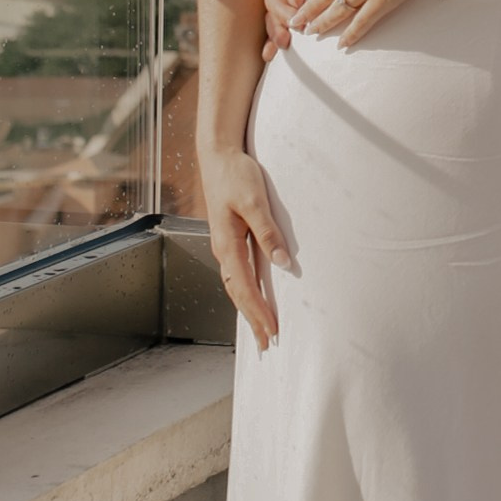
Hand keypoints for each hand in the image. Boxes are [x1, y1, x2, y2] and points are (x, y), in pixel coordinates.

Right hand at [203, 145, 290, 350]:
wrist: (217, 155)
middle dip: (251, 319)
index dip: (258, 311)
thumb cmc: (235, 175)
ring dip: (248, 308)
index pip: (244, 287)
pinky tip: (254, 297)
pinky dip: (246, 291)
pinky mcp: (230, 238)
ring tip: (261, 329)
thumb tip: (283, 263)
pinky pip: (237, 273)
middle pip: (237, 293)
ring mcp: (225, 245)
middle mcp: (223, 249)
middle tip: (266, 344)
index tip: (271, 331)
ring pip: (235, 285)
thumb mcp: (255, 201)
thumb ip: (268, 232)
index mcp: (227, 243)